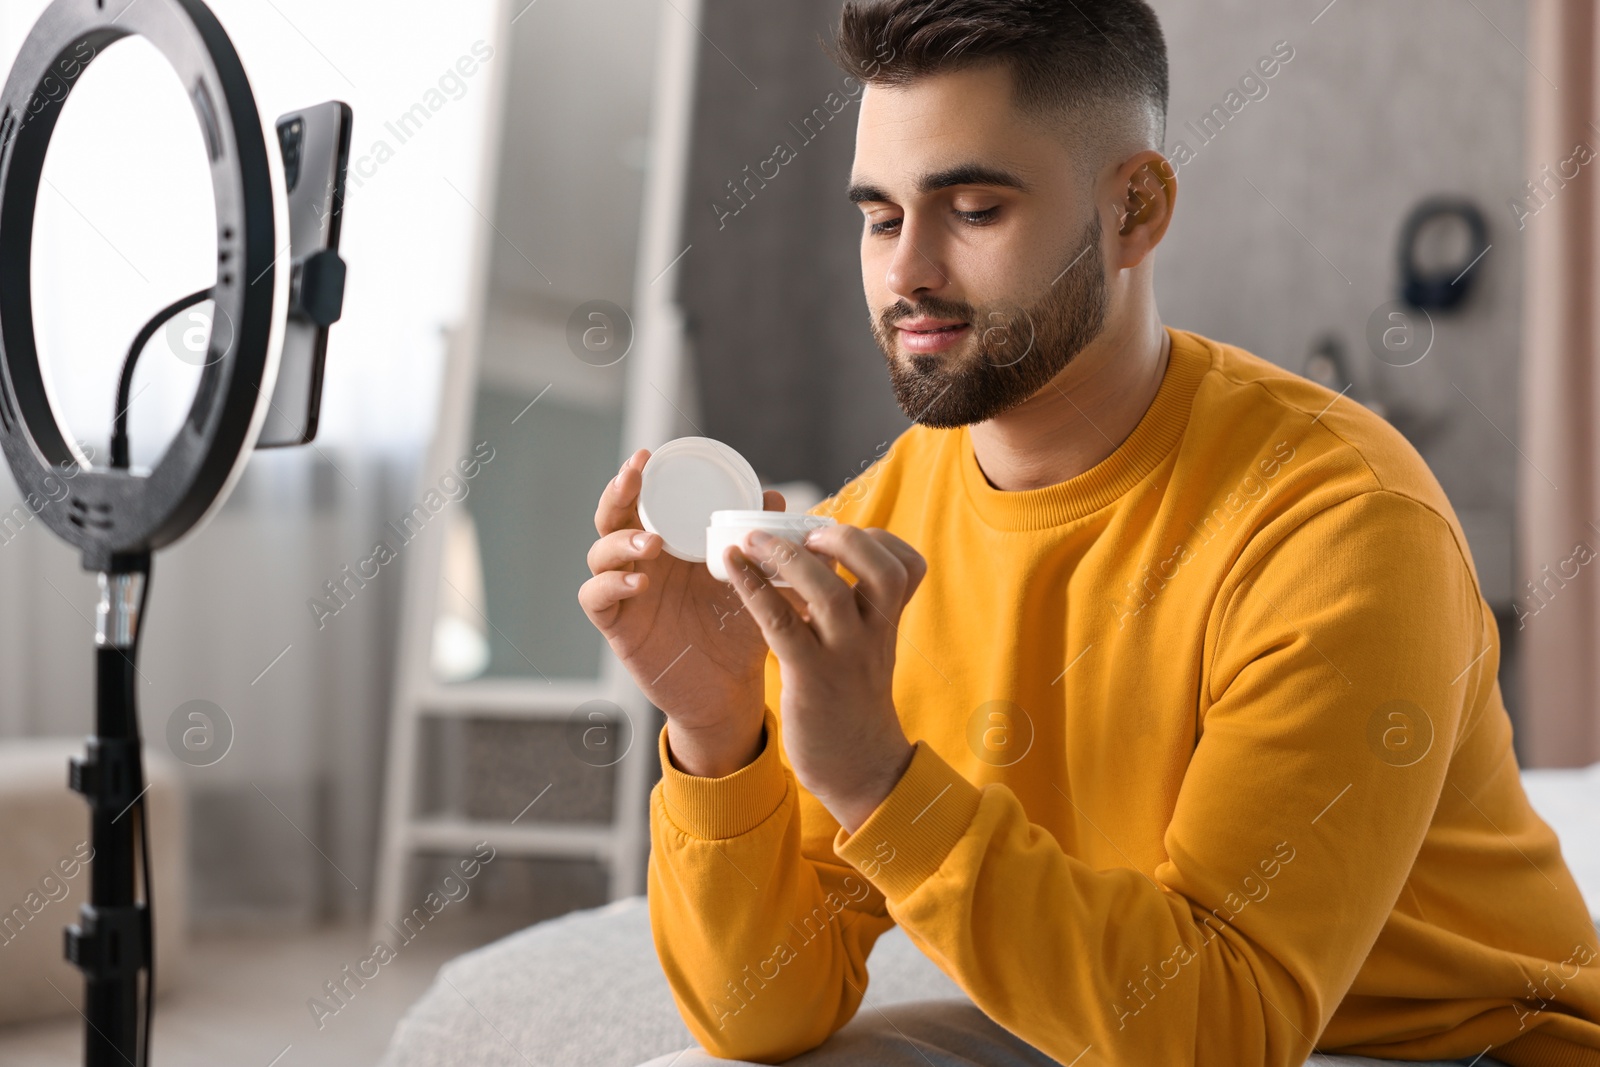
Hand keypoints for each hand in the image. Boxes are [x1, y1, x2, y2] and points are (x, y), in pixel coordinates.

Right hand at [578, 448, 784, 774]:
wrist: (730, 692)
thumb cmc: (740, 633)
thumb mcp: (759, 584)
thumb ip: (767, 543)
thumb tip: (774, 495)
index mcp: (673, 546)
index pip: (646, 502)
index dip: (640, 478)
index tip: (649, 455)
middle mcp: (644, 563)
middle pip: (612, 517)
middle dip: (619, 494)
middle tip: (632, 477)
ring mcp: (627, 592)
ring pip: (599, 553)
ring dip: (620, 541)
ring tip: (651, 543)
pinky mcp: (618, 625)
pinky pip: (596, 597)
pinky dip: (610, 584)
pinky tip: (639, 583)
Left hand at [723, 524, 924, 832]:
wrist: (859, 770)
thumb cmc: (853, 705)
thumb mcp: (867, 651)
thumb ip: (853, 611)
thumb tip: (817, 566)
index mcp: (886, 625)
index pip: (908, 567)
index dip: (880, 540)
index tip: (844, 536)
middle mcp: (873, 635)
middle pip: (883, 570)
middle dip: (844, 539)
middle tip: (806, 535)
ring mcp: (843, 656)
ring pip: (827, 592)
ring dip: (788, 557)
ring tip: (758, 542)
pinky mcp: (810, 677)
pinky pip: (781, 622)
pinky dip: (753, 588)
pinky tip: (733, 567)